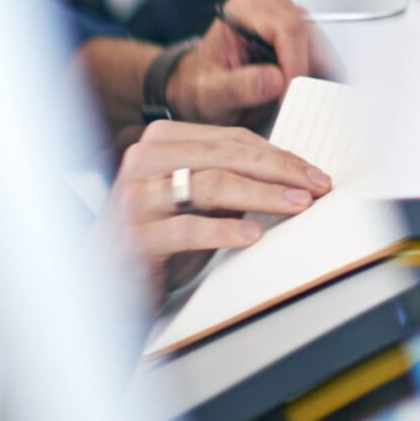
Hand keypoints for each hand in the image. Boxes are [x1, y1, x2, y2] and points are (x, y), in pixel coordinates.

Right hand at [106, 119, 331, 297]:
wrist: (104, 280)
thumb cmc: (158, 236)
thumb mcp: (197, 201)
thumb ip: (231, 179)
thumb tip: (293, 176)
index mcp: (163, 140)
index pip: (232, 140)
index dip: (278, 155)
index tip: (313, 172)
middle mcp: (145, 160)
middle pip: (226, 156)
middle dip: (279, 171)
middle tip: (315, 186)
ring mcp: (136, 196)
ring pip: (211, 185)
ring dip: (262, 196)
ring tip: (296, 206)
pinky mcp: (134, 235)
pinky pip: (187, 228)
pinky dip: (225, 231)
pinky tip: (252, 235)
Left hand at [167, 0, 324, 127]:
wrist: (202, 90)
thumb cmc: (202, 86)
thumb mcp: (210, 93)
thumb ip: (237, 87)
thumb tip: (275, 80)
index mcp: (242, 10)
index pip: (287, 28)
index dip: (296, 63)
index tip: (292, 96)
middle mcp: (268, 6)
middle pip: (308, 34)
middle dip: (308, 72)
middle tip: (300, 106)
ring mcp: (287, 17)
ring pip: (320, 44)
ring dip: (316, 77)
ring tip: (297, 105)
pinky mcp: (299, 35)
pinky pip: (321, 54)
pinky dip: (317, 78)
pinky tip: (303, 97)